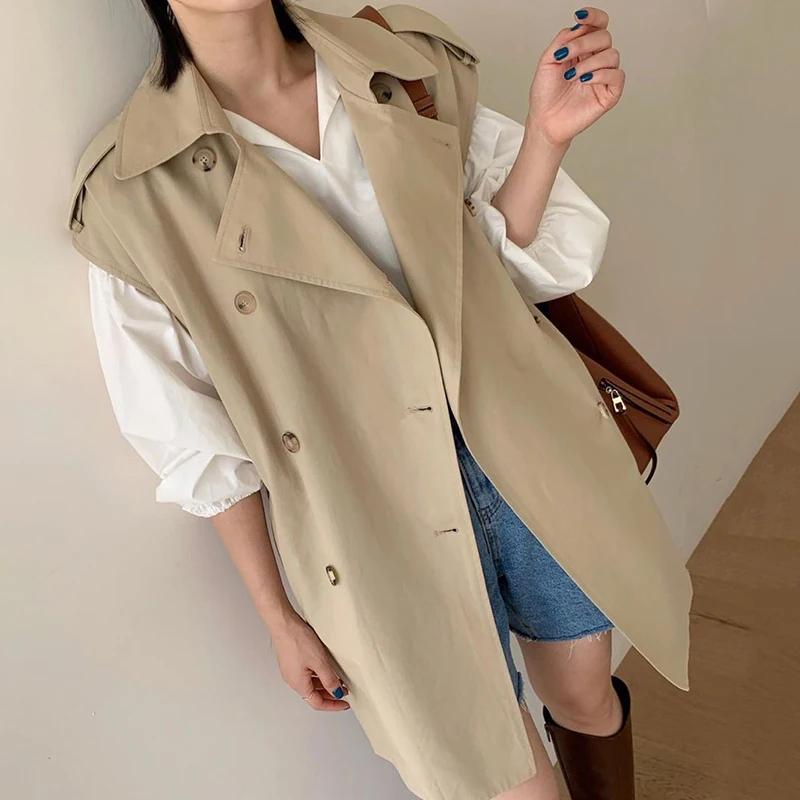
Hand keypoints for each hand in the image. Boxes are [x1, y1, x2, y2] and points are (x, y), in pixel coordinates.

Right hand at [271, 614, 350, 711]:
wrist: (284, 623)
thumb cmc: (297, 639)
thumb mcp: (320, 662)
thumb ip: (329, 679)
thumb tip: (336, 693)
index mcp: (298, 684)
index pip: (318, 703)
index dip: (333, 705)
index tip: (344, 704)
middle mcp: (292, 680)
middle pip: (314, 694)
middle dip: (330, 695)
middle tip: (344, 691)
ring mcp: (291, 670)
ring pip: (311, 683)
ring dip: (324, 684)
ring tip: (338, 679)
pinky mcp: (291, 660)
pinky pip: (307, 673)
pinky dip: (318, 675)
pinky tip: (325, 668)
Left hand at [527, 7, 624, 146]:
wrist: (544, 121)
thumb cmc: (545, 95)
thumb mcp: (548, 61)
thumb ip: (563, 40)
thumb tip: (578, 26)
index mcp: (582, 50)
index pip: (597, 25)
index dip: (594, 16)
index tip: (579, 16)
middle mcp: (595, 60)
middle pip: (604, 37)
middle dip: (583, 43)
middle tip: (563, 56)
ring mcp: (604, 76)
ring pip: (612, 54)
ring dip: (588, 63)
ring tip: (571, 76)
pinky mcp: (610, 93)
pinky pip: (617, 75)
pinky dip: (601, 74)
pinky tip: (585, 80)